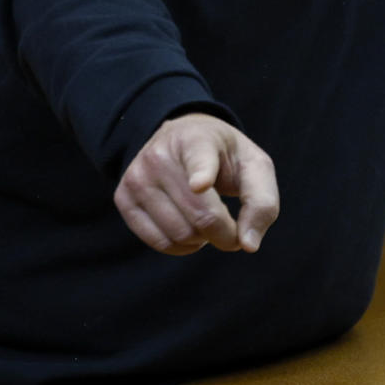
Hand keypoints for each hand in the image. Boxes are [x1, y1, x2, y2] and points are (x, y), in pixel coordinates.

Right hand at [114, 113, 278, 255]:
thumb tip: (248, 244)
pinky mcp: (123, 197)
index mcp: (198, 140)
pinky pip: (158, 242)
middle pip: (201, 217)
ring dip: (203, 240)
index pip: (199, 160)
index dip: (201, 174)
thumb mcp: (253, 166)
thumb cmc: (224, 157)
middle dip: (226, 234)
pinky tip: (190, 229)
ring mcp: (137, 177)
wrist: (182, 137)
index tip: (200, 184)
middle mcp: (161, 156)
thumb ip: (261, 202)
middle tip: (233, 228)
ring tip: (208, 219)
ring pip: (180, 235)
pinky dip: (182, 246)